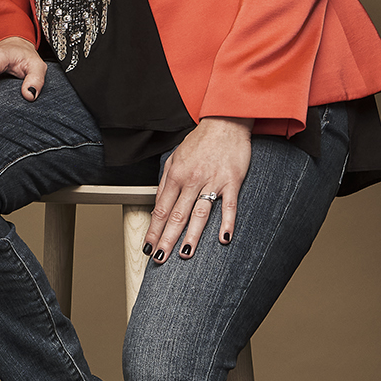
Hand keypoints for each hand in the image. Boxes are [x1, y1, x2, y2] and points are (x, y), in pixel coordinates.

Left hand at [148, 117, 251, 262]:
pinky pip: (229, 205)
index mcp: (176, 175)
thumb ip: (166, 182)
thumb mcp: (175, 157)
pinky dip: (227, 223)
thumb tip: (157, 205)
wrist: (224, 122)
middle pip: (177, 215)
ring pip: (200, 213)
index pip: (161, 208)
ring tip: (185, 254)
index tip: (148, 246)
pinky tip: (223, 238)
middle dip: (166, 239)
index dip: (154, 229)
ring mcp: (212, 181)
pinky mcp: (232, 181)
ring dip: (192, 236)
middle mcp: (192, 180)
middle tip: (160, 258)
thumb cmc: (199, 142)